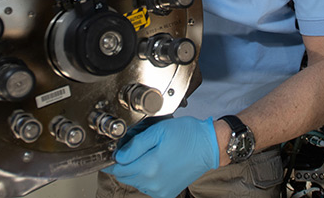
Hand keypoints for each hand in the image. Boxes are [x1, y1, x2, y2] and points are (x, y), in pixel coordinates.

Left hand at [102, 116, 218, 197]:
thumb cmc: (187, 135)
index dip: (114, 159)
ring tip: (148, 154)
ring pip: (136, 182)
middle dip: (124, 163)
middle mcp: (153, 183)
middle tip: (134, 148)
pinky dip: (146, 177)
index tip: (117, 151)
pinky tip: (155, 164)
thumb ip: (135, 145)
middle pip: (125, 177)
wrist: (209, 146)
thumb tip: (118, 156)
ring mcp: (160, 190)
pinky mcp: (167, 193)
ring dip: (136, 170)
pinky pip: (147, 187)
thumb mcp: (158, 131)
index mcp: (149, 167)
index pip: (118, 169)